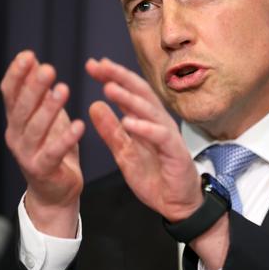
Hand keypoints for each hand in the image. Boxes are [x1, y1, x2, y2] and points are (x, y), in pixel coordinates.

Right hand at [1, 50, 84, 237]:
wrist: (54, 191)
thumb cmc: (51, 147)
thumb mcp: (43, 116)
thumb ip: (36, 92)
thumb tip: (33, 61)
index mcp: (15, 119)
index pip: (9, 93)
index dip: (17, 74)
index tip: (28, 55)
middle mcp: (15, 135)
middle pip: (22, 108)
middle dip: (34, 87)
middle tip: (48, 69)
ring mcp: (26, 154)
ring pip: (36, 128)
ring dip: (49, 108)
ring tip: (63, 90)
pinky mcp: (42, 170)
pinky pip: (54, 152)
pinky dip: (66, 139)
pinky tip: (79, 126)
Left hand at [86, 57, 228, 269]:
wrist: (176, 204)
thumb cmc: (154, 175)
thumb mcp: (124, 152)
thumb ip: (110, 131)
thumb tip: (94, 105)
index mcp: (146, 119)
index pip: (130, 90)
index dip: (112, 76)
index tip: (92, 64)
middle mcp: (159, 121)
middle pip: (140, 92)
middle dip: (119, 77)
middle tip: (99, 65)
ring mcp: (168, 135)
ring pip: (149, 110)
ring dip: (129, 98)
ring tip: (108, 88)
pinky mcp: (175, 152)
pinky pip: (160, 136)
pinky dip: (144, 127)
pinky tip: (128, 122)